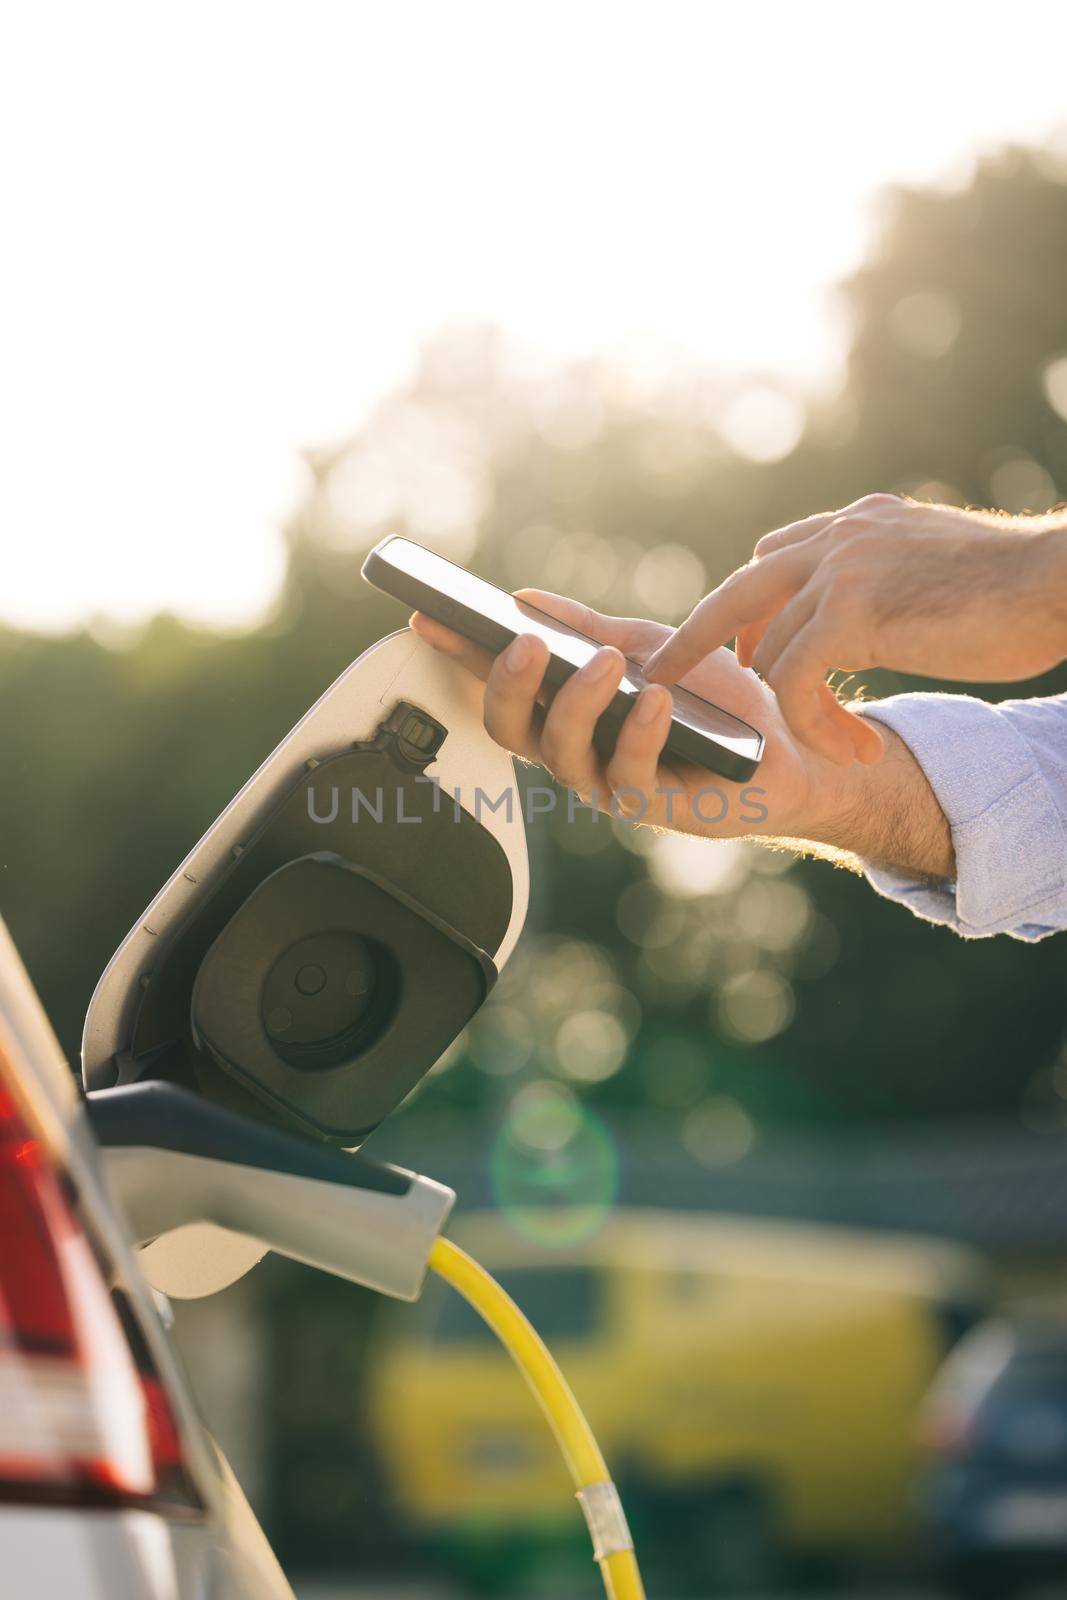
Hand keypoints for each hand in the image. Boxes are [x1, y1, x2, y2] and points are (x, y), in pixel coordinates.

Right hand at [409, 589, 863, 842]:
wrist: (797, 748)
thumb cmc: (721, 703)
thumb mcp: (651, 646)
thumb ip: (589, 628)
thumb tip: (522, 597)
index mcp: (568, 712)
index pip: (500, 683)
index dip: (460, 655)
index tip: (426, 618)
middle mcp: (578, 752)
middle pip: (512, 728)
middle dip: (507, 684)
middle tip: (523, 642)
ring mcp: (611, 782)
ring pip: (562, 753)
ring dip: (578, 703)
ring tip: (607, 663)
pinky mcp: (657, 807)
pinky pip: (630, 775)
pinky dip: (637, 733)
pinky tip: (652, 699)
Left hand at [644, 495, 1066, 764]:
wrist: (1059, 581)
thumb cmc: (1014, 588)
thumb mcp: (932, 566)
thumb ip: (886, 576)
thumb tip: (872, 606)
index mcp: (855, 525)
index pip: (770, 560)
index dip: (745, 611)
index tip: (737, 655)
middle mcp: (839, 538)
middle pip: (736, 592)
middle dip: (693, 643)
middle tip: (662, 685)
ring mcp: (842, 570)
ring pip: (771, 653)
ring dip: (789, 713)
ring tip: (828, 752)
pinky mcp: (855, 612)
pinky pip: (799, 681)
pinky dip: (813, 725)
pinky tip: (850, 750)